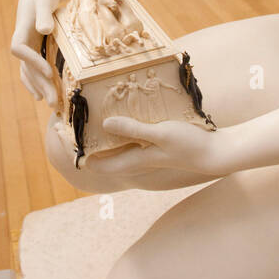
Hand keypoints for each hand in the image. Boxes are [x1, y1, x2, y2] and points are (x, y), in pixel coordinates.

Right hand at [10, 0, 64, 106]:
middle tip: (53, 102)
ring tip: (51, 104)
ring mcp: (27, 46)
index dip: (31, 61)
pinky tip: (41, 95)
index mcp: (22, 29)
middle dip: (39, 84)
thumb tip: (44, 29)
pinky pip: (30, 69)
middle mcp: (22, 40)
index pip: (19, 49)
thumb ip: (43, 14)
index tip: (48, 71)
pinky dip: (35, 82)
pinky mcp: (34, 48)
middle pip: (26, 67)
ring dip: (39, 87)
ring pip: (29, 71)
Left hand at [84, 117, 233, 178]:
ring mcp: (147, 152)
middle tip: (73, 126)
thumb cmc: (188, 145)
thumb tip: (105, 124)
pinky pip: (133, 138)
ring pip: (118, 146)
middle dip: (89, 144)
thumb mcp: (160, 133)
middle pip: (105, 155)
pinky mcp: (156, 144)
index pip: (98, 164)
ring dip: (105, 136)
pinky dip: (123, 129)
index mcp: (134, 160)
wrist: (216, 153)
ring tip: (92, 118)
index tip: (63, 140)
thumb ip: (134, 129)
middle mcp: (138, 158)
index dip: (80, 155)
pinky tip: (124, 114)